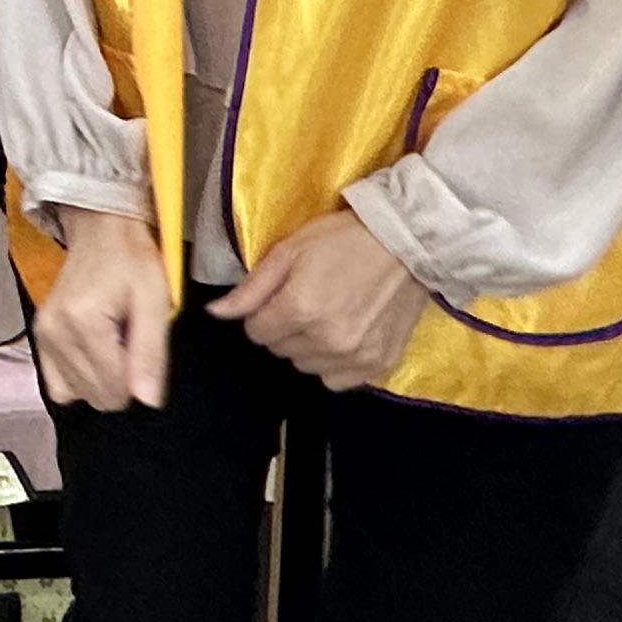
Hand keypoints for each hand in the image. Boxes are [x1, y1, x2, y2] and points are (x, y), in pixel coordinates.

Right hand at [33, 205, 176, 410]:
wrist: (100, 228)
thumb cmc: (131, 258)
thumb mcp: (155, 300)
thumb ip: (151, 353)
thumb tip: (147, 400)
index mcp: (84, 322)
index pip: (114, 388)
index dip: (138, 380)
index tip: (143, 351)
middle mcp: (56, 332)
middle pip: (95, 395)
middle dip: (120, 381)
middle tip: (129, 343)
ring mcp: (43, 335)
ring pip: (77, 393)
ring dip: (100, 380)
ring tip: (113, 345)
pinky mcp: (40, 336)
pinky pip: (56, 384)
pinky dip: (77, 379)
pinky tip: (93, 356)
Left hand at [211, 209, 430, 390]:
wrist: (406, 245)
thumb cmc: (343, 240)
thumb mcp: (289, 251)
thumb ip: (251, 288)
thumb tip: (215, 313)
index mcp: (299, 309)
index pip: (256, 332)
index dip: (262, 314)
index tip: (279, 298)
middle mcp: (326, 339)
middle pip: (280, 350)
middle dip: (285, 329)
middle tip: (308, 300)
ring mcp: (355, 356)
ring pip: (307, 366)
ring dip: (309, 347)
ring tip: (328, 316)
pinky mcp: (379, 364)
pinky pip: (338, 380)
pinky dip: (335, 363)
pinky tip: (344, 337)